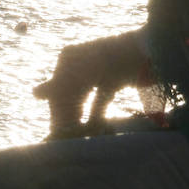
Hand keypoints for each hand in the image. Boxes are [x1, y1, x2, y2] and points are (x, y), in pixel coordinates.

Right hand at [33, 29, 147, 137]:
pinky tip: (93, 129)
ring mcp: (98, 73)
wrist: (154, 49)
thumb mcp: (88, 69)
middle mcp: (81, 64)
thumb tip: (34, 94)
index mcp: (70, 58)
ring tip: (78, 136)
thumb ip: (62, 82)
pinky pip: (99, 102)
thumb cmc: (117, 55)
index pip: (57, 89)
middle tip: (66, 138)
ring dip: (81, 117)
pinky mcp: (113, 82)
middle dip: (68, 116)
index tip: (56, 132)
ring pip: (83, 101)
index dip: (56, 111)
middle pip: (69, 96)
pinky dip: (96, 115)